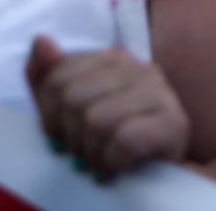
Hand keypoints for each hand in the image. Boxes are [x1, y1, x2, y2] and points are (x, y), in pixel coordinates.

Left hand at [26, 36, 190, 177]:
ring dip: (92, 154)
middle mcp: (140, 68)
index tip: (63, 138)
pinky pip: (125, 139)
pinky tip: (118, 168)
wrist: (158, 174)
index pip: (57, 79)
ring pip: (97, 119)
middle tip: (83, 155)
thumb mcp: (70, 112)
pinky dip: (113, 162)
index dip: (50, 118)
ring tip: (101, 163)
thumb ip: (50, 77)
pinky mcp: (174, 122)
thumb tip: (41, 40)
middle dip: (71, 137)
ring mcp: (160, 92)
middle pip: (74, 99)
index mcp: (114, 59)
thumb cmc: (112, 142)